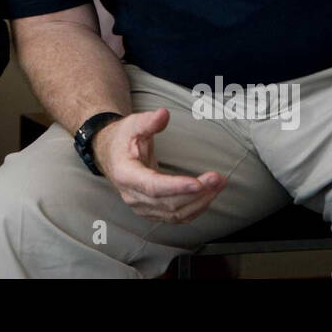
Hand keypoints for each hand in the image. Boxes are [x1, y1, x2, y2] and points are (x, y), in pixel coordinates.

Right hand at [92, 108, 225, 223]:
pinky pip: (177, 217)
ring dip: (201, 201)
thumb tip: (163, 114)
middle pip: (169, 203)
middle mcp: (133, 196)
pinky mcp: (152, 212)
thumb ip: (148, 121)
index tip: (198, 183)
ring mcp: (142, 207)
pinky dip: (196, 208)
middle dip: (197, 193)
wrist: (112, 155)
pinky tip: (209, 195)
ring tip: (219, 184)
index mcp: (126, 174)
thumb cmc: (123, 139)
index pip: (153, 186)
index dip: (176, 187)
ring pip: (176, 213)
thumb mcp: (132, 125)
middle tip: (217, 178)